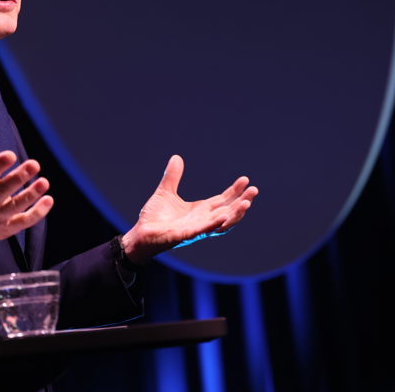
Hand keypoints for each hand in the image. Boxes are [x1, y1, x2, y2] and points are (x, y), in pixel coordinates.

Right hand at [0, 121, 52, 261]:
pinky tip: (48, 201)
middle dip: (19, 177)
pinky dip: (37, 213)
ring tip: (44, 182)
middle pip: (3, 189)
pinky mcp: (9, 227)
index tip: (11, 155)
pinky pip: (24, 221)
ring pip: (16, 206)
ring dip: (31, 195)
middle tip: (34, 164)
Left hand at [122, 155, 257, 264]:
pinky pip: (203, 231)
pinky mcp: (185, 236)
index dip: (234, 191)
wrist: (140, 235)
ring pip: (221, 223)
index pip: (222, 200)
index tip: (245, 180)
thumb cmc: (154, 218)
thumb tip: (176, 157)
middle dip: (242, 202)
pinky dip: (214, 225)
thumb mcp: (165, 192)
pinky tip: (223, 217)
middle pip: (227, 210)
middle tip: (254, 190)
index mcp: (200, 210)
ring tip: (246, 203)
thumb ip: (173, 177)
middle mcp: (202, 220)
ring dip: (234, 214)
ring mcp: (195, 229)